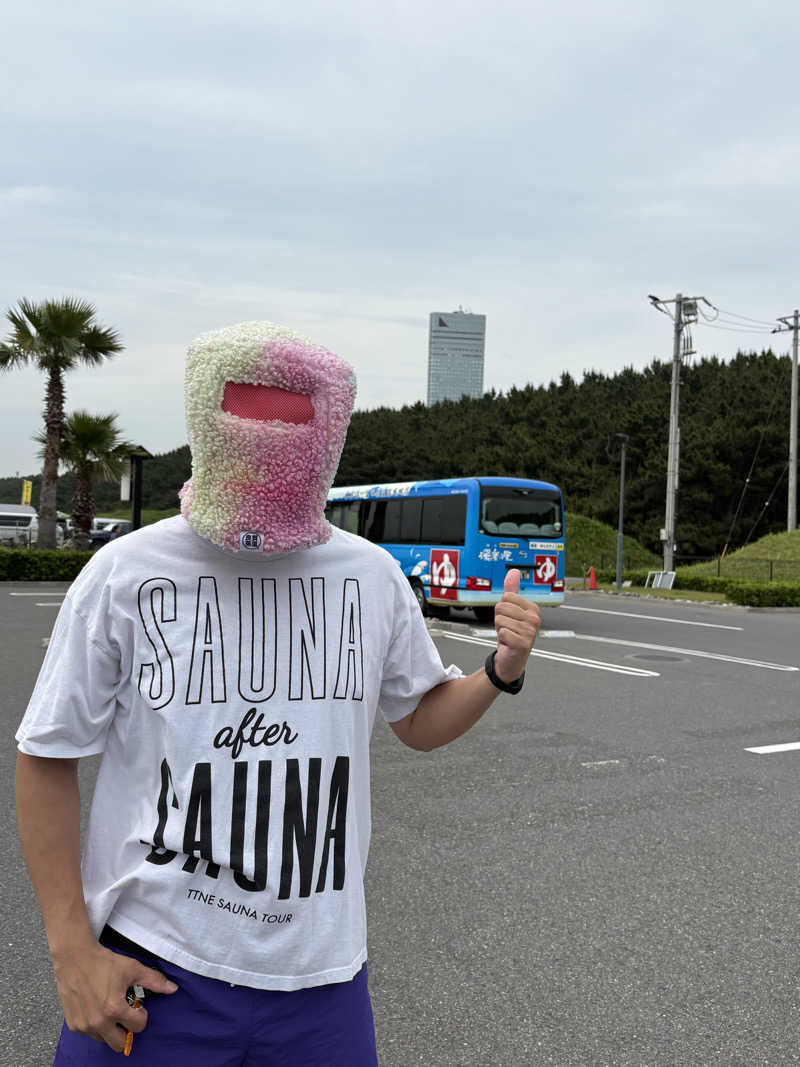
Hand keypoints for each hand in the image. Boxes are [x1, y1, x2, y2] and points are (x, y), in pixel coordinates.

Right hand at [52, 936, 177, 1051]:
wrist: (75, 957)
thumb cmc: (104, 962)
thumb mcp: (132, 968)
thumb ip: (154, 981)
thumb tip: (172, 989)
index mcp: (114, 1008)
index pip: (138, 1026)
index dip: (141, 1015)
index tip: (136, 1005)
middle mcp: (98, 1021)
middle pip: (119, 1044)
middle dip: (126, 1030)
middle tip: (125, 1014)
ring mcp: (83, 1025)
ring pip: (104, 1040)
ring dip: (110, 1029)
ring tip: (110, 1009)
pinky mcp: (73, 1025)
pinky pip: (90, 1034)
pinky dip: (96, 1026)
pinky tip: (96, 1008)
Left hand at [493, 569, 540, 683]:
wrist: (512, 659)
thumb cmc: (511, 633)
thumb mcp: (511, 610)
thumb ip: (512, 590)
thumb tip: (513, 571)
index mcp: (533, 609)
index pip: (506, 596)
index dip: (502, 608)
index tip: (509, 619)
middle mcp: (535, 619)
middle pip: (501, 607)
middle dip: (499, 619)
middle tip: (507, 628)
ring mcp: (530, 632)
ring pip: (500, 620)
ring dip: (499, 629)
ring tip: (508, 635)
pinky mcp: (523, 644)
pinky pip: (501, 632)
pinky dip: (501, 639)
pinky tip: (508, 644)